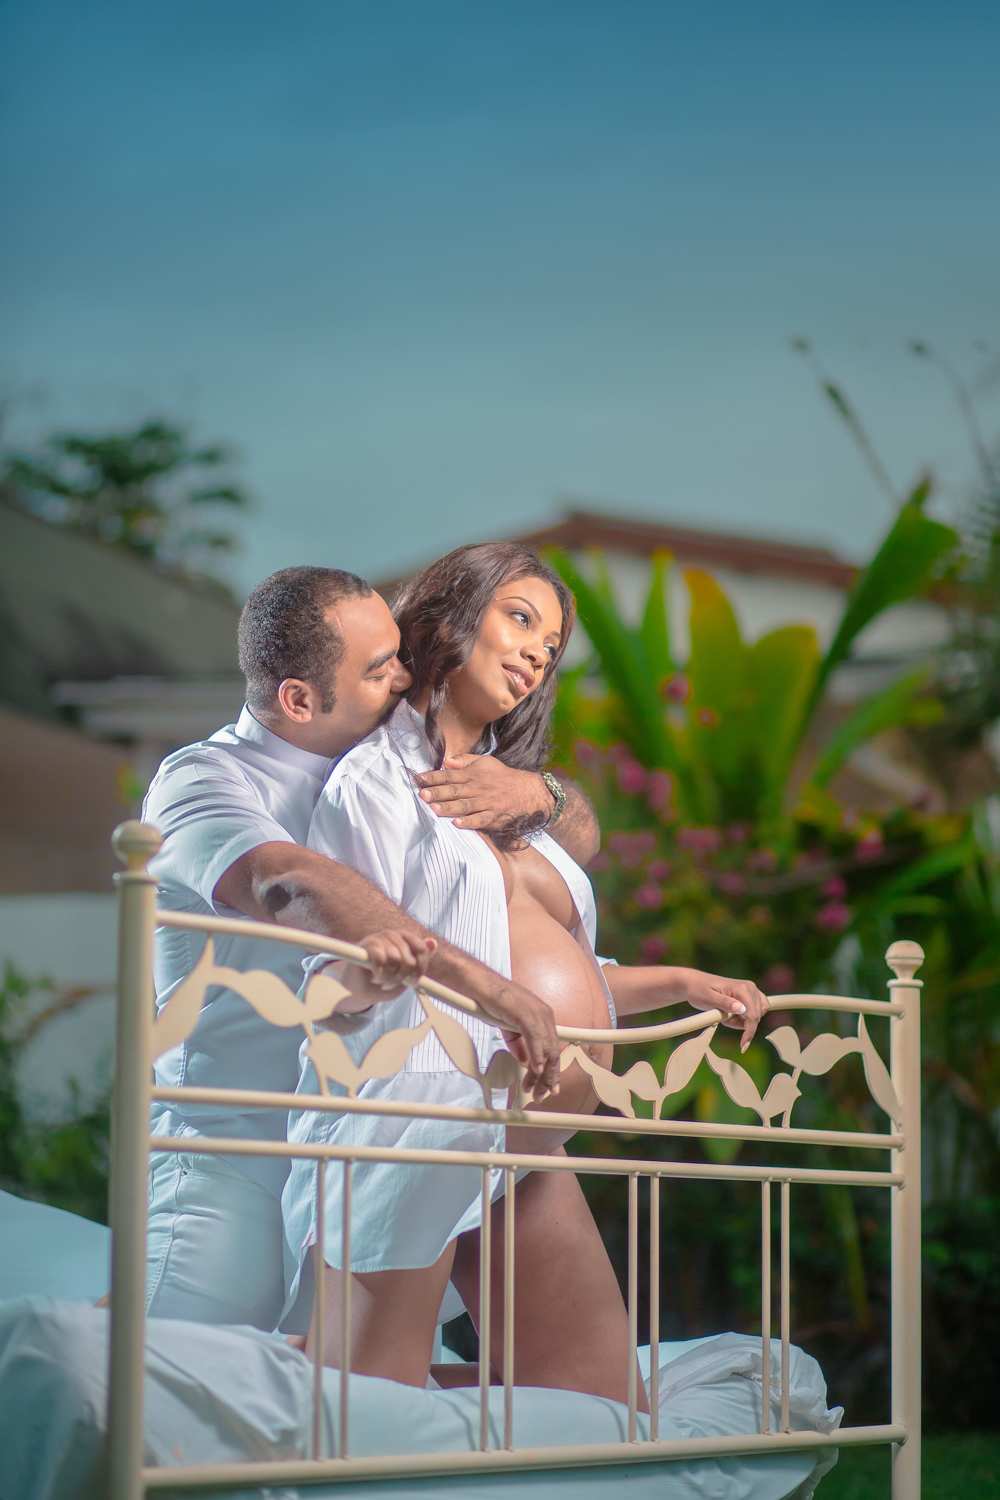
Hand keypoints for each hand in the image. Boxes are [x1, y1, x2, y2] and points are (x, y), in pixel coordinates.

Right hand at [359, 930, 437, 995]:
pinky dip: (380, 973)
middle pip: (409, 960)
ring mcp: (379, 938)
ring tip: (383, 980)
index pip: (422, 950)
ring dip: (390, 977)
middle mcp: (393, 934)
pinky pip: (381, 960)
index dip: (420, 968)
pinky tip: (375, 976)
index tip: (413, 982)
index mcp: (405, 938)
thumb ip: (421, 959)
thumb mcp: (406, 972)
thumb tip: (433, 942)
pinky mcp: (367, 945)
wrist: (357, 985)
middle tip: (393, 983)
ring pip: (396, 960)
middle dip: (402, 978)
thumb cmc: (383, 977)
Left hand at [414, 755, 550, 830]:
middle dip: (438, 793)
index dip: (434, 777)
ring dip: (449, 808)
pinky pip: (480, 820)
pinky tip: (457, 824)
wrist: (528, 791)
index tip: (419, 779)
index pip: (450, 775)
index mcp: (473, 775)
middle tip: (422, 795)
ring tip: (434, 809)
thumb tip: (446, 761)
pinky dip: (469, 822)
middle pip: (455, 791)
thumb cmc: (503, 776)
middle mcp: (478, 788)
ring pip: (465, 806)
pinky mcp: (494, 817)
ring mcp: (486, 803)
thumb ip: (465, 761)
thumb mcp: (486, 762)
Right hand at [477, 982, 561, 1102]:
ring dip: (542, 1073)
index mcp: (543, 1017)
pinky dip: (537, 1056)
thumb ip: (520, 1044)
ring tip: (536, 1089)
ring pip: (546, 1049)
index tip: (548, 1087)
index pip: (552, 1048)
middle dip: (549, 1076)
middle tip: (543, 1095)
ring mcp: (537, 1014)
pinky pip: (535, 1040)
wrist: (481, 985)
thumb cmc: (493, 1002)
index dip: (551, 1070)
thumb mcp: (509, 1028)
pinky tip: (535, 1070)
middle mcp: (545, 1015)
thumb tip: (527, 1062)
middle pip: (553, 1052)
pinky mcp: (526, 1014)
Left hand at [668, 967, 767, 1051]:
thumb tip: (742, 1009)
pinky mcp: (750, 996)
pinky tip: (730, 1014)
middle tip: (722, 1019)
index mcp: (742, 988)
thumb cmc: (699, 990)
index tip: (743, 1046)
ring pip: (756, 1016)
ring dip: (741, 1021)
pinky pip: (754, 1013)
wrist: (695, 984)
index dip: (750, 1032)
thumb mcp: (708, 998)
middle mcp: (750, 988)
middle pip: (756, 1017)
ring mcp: (752, 991)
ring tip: (724, 1015)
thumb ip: (725, 1003)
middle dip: (740, 1024)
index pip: (753, 1015)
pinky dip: (743, 1018)